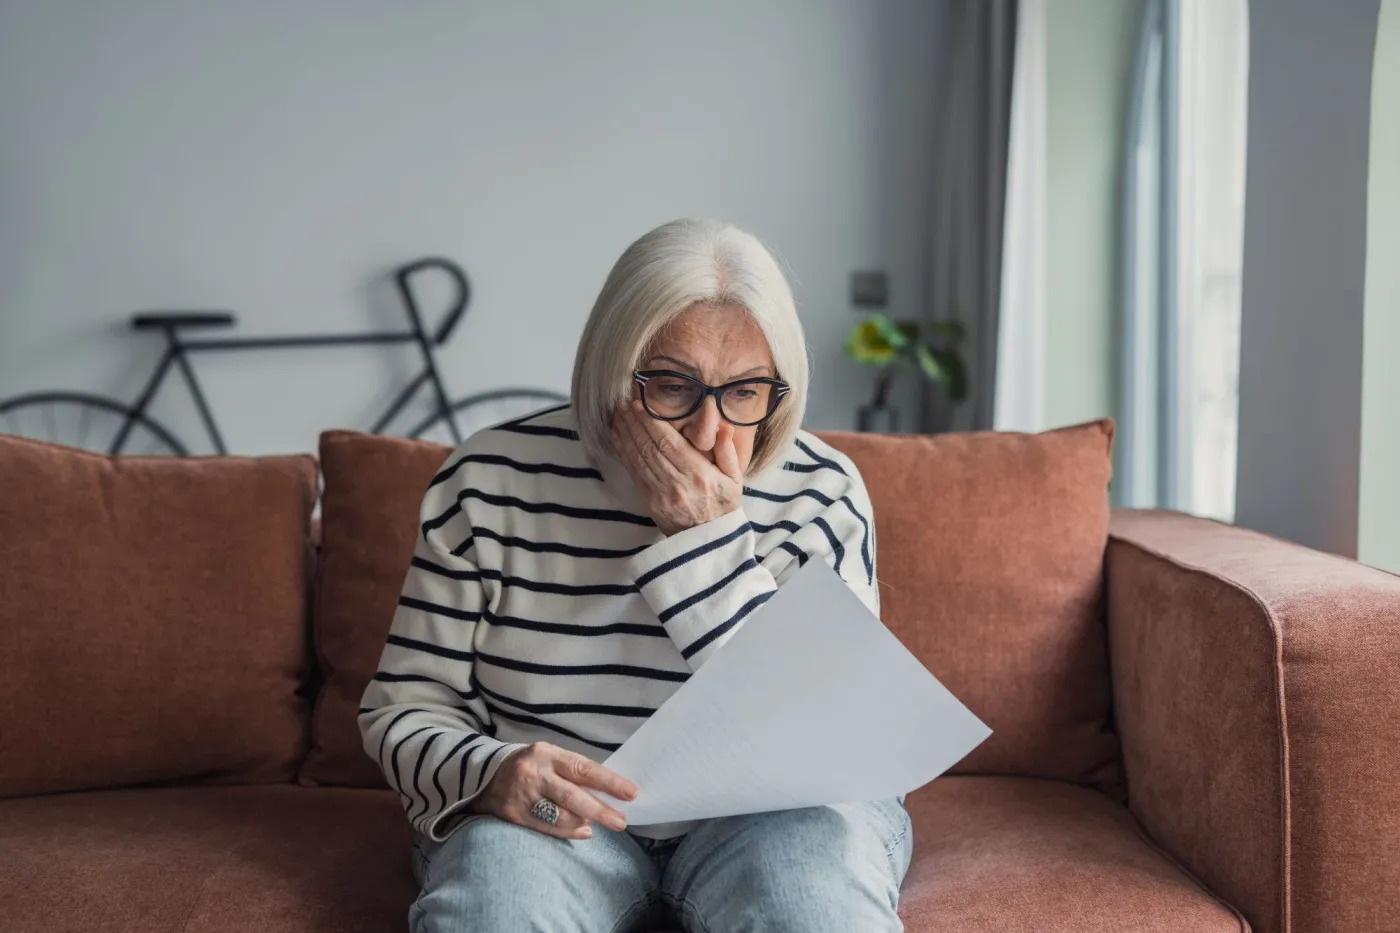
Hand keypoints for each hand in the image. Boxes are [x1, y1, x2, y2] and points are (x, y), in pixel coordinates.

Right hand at [469, 742, 638, 838]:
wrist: (484, 774)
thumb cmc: (530, 765)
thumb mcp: (550, 758)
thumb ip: (575, 772)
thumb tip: (606, 794)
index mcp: (548, 754)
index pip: (584, 768)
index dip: (609, 782)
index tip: (631, 793)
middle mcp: (535, 774)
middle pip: (573, 796)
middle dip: (601, 811)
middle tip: (621, 822)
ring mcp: (523, 796)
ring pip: (561, 816)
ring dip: (584, 822)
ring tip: (596, 824)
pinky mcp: (515, 815)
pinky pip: (547, 828)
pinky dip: (568, 831)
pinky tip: (581, 831)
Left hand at [611, 400, 743, 535]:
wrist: (707, 542)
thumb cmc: (722, 506)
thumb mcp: (734, 480)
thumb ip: (727, 452)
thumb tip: (723, 427)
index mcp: (699, 475)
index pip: (669, 443)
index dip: (651, 423)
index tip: (640, 405)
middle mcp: (677, 483)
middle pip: (650, 447)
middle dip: (634, 423)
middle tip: (623, 404)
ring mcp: (660, 493)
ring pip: (638, 457)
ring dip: (625, 434)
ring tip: (618, 415)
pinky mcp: (649, 501)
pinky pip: (634, 471)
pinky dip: (623, 452)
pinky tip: (618, 437)